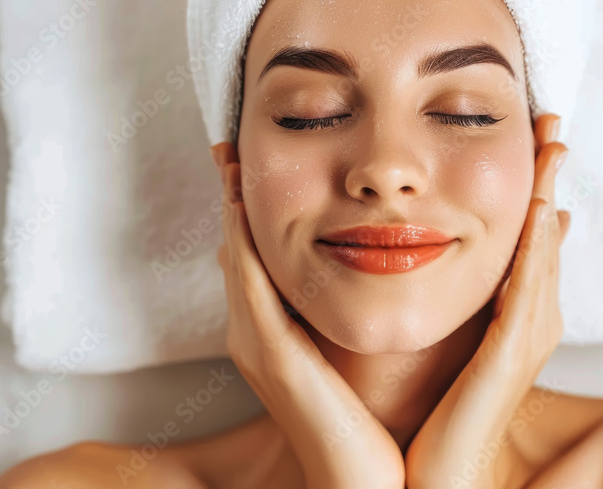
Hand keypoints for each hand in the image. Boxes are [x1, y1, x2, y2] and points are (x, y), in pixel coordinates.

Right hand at [211, 143, 404, 488]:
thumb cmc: (369, 418)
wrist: (364, 480)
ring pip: (235, 260)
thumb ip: (346, 313)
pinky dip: (242, 244)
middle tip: (231, 146)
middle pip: (236, 251)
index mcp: (274, 333)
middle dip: (232, 197)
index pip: (255, 258)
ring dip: (232, 207)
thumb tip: (371, 268)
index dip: (249, 209)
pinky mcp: (270, 356)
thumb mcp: (353, 351)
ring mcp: (255, 345)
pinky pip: (249, 288)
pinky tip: (243, 208)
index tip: (252, 163)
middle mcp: (253, 335)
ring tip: (232, 159)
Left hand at [404, 114, 569, 488]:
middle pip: (547, 233)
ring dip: (549, 194)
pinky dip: (537, 247)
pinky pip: (529, 289)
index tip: (531, 141)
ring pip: (545, 249)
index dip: (534, 187)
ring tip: (552, 145)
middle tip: (553, 123)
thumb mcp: (441, 340)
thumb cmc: (429, 414)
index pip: (529, 238)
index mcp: (513, 317)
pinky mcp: (514, 354)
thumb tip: (424, 254)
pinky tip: (537, 210)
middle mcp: (531, 321)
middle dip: (549, 177)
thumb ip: (445, 299)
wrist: (429, 477)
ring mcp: (528, 337)